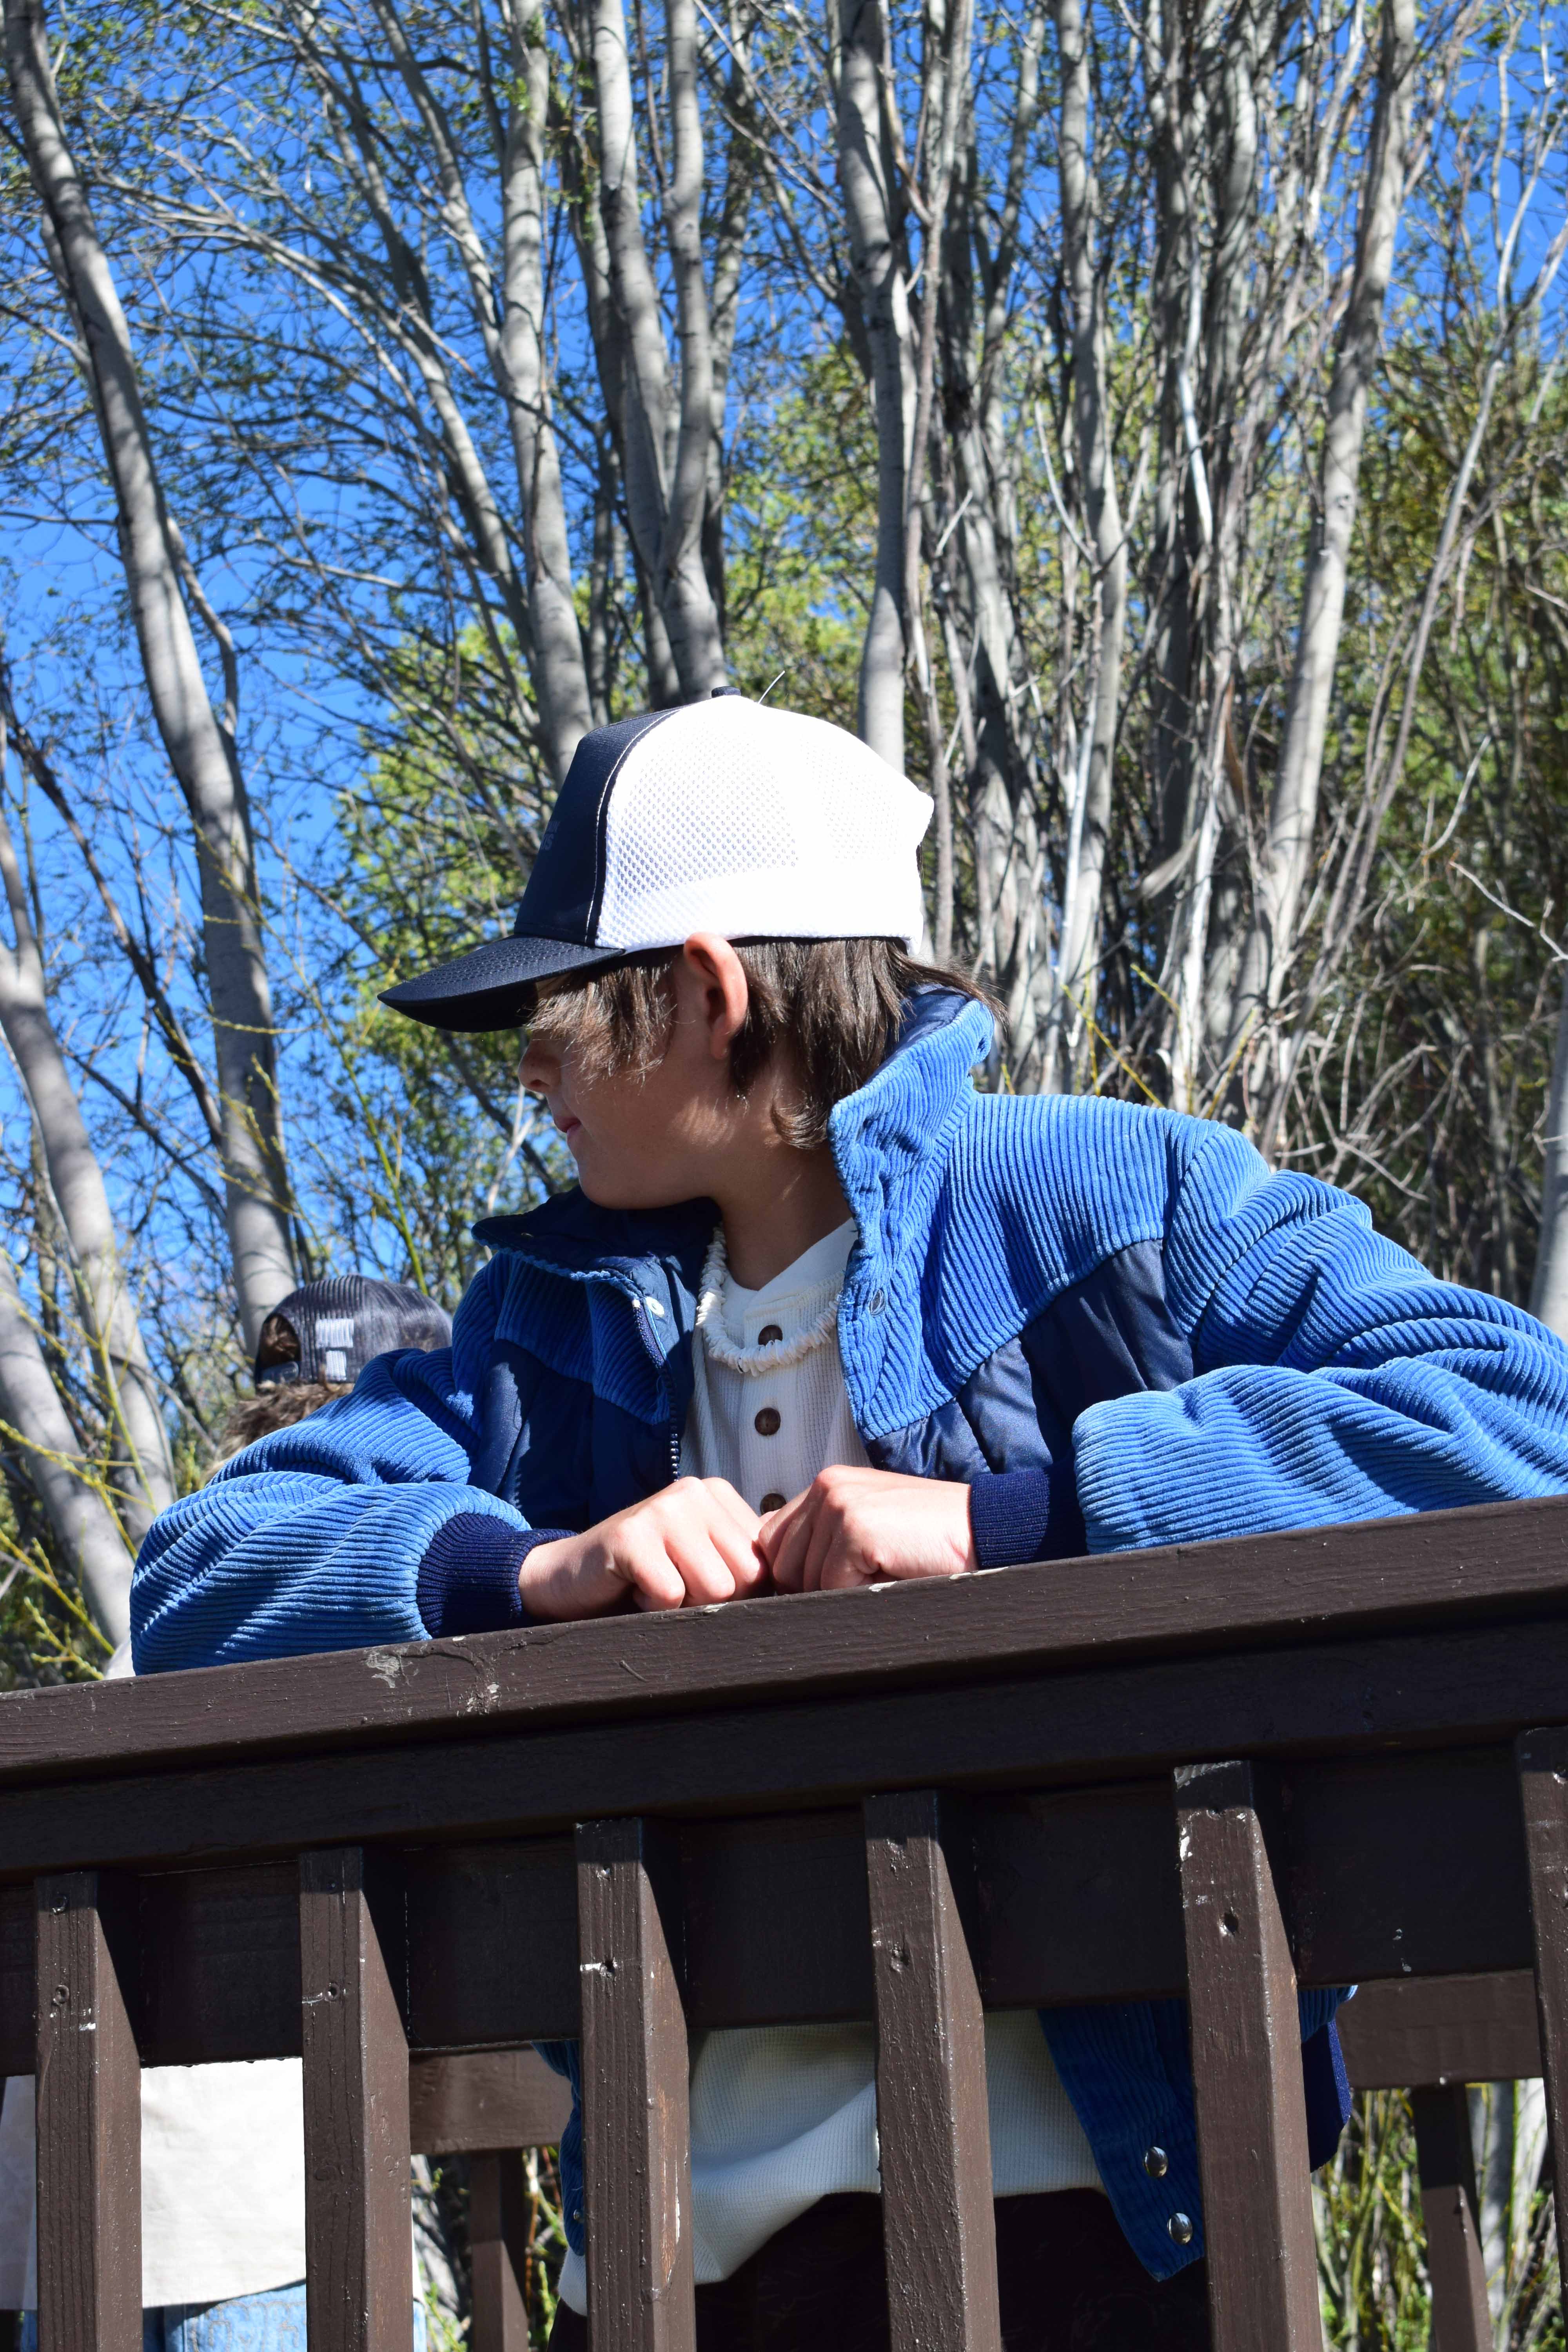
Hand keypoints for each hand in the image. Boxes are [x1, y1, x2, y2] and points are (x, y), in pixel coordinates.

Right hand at [520, 1478, 764, 1619]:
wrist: (570, 1577)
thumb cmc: (646, 1575)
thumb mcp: (703, 1559)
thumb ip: (743, 1561)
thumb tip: (798, 1583)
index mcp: (719, 1494)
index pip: (764, 1564)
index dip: (737, 1593)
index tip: (696, 1581)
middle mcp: (695, 1492)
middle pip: (744, 1579)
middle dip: (711, 1600)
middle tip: (673, 1585)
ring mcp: (663, 1509)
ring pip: (715, 1589)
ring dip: (682, 1605)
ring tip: (654, 1585)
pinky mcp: (632, 1535)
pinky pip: (672, 1596)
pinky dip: (652, 1607)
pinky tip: (633, 1589)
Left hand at [757, 1466, 976, 1593]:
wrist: (984, 1531)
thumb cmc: (929, 1540)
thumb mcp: (868, 1528)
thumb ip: (822, 1536)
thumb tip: (774, 1570)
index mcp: (828, 1484)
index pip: (772, 1539)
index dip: (795, 1572)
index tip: (834, 1580)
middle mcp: (827, 1486)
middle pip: (781, 1563)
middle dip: (814, 1585)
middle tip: (864, 1579)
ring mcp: (840, 1504)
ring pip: (803, 1579)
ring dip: (840, 1591)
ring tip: (883, 1571)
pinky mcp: (856, 1528)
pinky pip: (832, 1587)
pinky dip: (860, 1594)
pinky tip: (893, 1574)